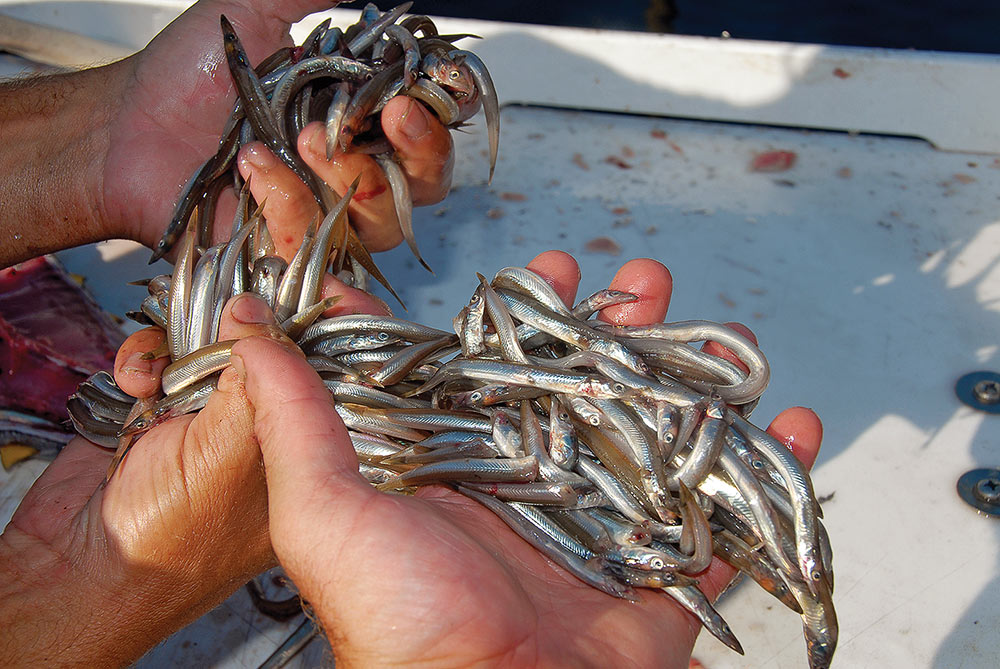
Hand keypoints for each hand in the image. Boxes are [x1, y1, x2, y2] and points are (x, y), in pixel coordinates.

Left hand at [104, 0, 452, 253]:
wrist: (124, 128)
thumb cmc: (188, 74)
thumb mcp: (256, 10)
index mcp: (360, 118)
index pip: (430, 127)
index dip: (443, 114)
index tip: (431, 89)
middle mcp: (353, 169)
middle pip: (426, 184)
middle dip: (420, 150)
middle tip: (390, 114)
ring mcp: (325, 215)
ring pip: (383, 222)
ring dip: (353, 178)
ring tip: (302, 140)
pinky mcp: (290, 250)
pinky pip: (319, 246)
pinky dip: (291, 205)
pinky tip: (254, 169)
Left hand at [234, 251, 823, 666]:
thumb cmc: (401, 623)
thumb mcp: (329, 509)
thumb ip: (296, 418)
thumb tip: (252, 330)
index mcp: (467, 466)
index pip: (503, 369)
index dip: (527, 316)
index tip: (551, 267)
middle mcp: (535, 490)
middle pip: (590, 389)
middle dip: (623, 328)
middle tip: (645, 280)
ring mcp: (602, 531)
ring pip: (660, 436)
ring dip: (698, 380)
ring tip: (723, 332)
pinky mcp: (657, 579)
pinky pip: (723, 522)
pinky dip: (767, 474)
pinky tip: (796, 423)